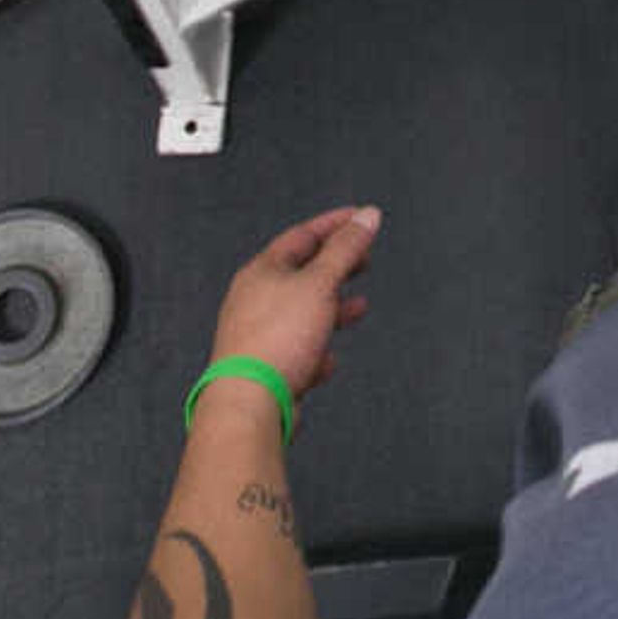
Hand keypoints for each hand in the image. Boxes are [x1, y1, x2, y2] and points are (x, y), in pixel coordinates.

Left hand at [211, 205, 379, 395]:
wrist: (250, 402)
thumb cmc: (276, 340)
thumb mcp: (320, 283)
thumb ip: (346, 249)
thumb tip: (367, 216)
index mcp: (262, 271)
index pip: (303, 235)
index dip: (336, 224)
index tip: (362, 218)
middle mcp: (254, 299)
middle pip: (302, 273)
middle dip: (337, 266)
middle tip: (364, 259)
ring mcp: (257, 333)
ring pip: (302, 313)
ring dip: (333, 308)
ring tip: (358, 307)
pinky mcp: (264, 366)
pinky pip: (296, 351)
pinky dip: (317, 349)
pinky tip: (328, 360)